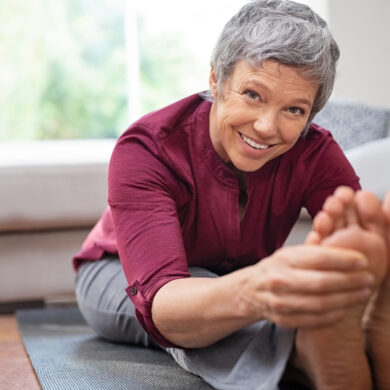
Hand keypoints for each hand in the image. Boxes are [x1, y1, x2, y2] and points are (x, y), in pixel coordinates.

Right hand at [239, 245, 374, 327]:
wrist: (250, 290)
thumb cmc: (276, 269)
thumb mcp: (290, 254)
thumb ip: (315, 253)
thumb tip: (349, 251)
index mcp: (283, 259)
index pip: (318, 258)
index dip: (344, 260)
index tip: (363, 261)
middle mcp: (279, 280)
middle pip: (322, 282)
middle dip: (350, 281)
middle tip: (368, 278)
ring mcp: (280, 302)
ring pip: (320, 303)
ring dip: (347, 299)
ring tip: (363, 293)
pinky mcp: (283, 320)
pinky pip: (314, 320)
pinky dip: (334, 314)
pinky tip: (346, 307)